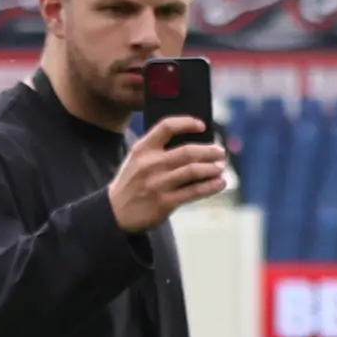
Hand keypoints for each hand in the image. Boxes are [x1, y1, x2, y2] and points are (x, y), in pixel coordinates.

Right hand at [107, 116, 229, 232]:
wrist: (116, 213)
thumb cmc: (133, 182)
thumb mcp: (137, 160)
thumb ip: (158, 149)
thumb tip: (196, 143)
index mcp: (142, 149)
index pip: (167, 126)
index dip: (187, 123)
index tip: (202, 125)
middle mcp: (150, 164)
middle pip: (188, 151)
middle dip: (210, 151)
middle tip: (221, 152)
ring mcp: (158, 184)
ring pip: (194, 170)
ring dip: (212, 168)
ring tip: (220, 167)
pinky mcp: (165, 202)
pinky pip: (194, 191)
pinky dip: (211, 186)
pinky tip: (220, 183)